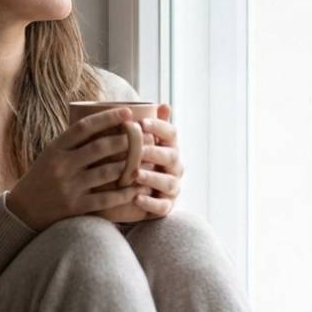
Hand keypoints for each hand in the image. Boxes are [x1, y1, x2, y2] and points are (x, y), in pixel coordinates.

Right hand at [6, 108, 149, 231]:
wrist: (23, 211)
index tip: (128, 112)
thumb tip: (103, 123)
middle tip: (146, 135)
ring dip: (130, 165)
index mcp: (55, 149)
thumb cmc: (42, 178)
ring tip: (148, 158)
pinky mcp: (75, 207)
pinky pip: (105, 199)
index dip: (108, 118)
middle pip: (99, 148)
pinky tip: (138, 188)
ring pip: (106, 172)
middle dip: (126, 140)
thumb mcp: (51, 155)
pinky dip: (124, 193)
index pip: (84, 127)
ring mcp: (68, 187)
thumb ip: (73, 143)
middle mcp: (61, 165)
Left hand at [131, 103, 182, 217]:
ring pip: (168, 182)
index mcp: (171, 147)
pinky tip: (136, 198)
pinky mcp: (166, 206)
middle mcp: (176, 167)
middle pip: (171, 157)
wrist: (144, 192)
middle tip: (137, 150)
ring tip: (135, 175)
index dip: (159, 127)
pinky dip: (150, 203)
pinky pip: (162, 206)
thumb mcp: (147, 142)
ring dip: (152, 178)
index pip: (172, 133)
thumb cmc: (143, 160)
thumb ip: (153, 126)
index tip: (142, 123)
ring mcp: (173, 187)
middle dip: (155, 153)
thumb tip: (164, 105)